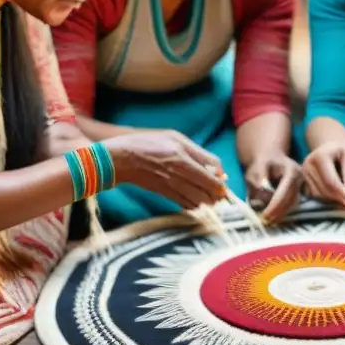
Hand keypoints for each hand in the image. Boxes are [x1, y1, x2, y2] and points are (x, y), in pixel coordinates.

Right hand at [104, 130, 226, 209]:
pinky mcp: (163, 193)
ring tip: (211, 199)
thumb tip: (218, 170)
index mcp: (183, 157)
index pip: (211, 174)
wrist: (121, 158)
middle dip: (217, 194)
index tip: (223, 182)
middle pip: (207, 189)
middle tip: (221, 194)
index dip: (221, 181)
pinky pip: (184, 204)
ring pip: (197, 200)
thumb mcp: (176, 138)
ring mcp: (170, 184)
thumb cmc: (150, 143)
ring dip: (207, 201)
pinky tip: (197, 203)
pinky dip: (193, 205)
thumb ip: (199, 153)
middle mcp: (178, 173)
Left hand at [244, 152, 303, 224]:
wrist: (271, 158)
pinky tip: (273, 217)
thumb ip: (259, 177)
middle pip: (291, 199)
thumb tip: (263, 189)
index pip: (285, 190)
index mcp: (291, 169)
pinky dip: (282, 212)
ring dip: (281, 214)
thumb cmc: (263, 163)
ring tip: (268, 221)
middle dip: (278, 211)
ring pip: (293, 204)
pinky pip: (292, 204)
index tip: (265, 214)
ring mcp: (301, 185)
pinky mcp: (299, 192)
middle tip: (265, 221)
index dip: (275, 204)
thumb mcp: (256, 167)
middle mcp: (300, 177)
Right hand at [301, 142, 344, 205]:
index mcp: (320, 156)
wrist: (332, 147)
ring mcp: (303, 175)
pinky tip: (335, 194)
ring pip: (318, 196)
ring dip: (332, 199)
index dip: (341, 193)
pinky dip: (326, 199)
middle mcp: (307, 165)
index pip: (330, 181)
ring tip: (344, 194)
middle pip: (323, 190)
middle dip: (338, 198)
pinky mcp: (302, 182)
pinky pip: (314, 197)